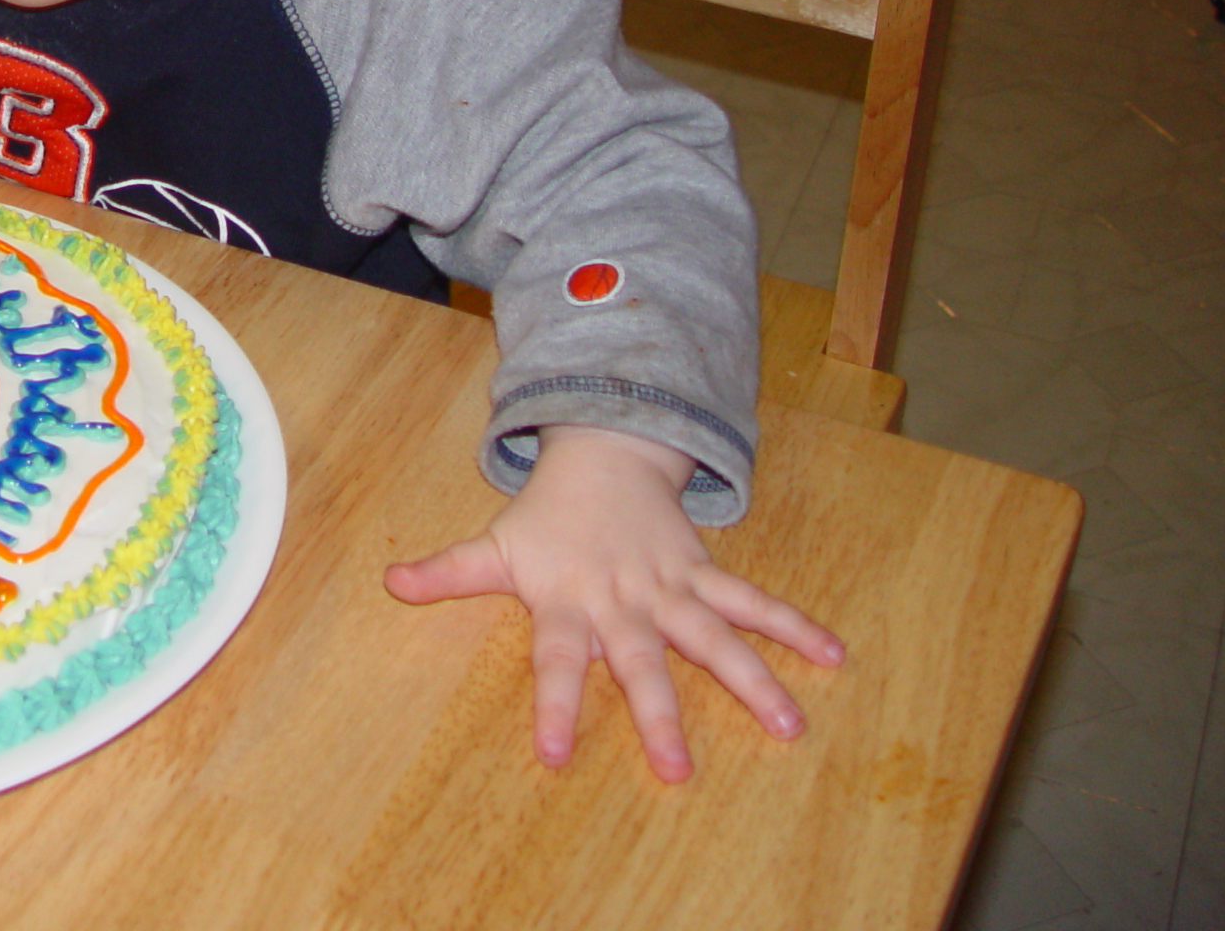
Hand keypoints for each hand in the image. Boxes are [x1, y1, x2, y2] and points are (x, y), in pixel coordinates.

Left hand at [384, 424, 842, 780]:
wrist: (602, 453)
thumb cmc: (547, 519)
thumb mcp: (494, 545)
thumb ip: (448, 572)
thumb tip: (389, 582)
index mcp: (569, 604)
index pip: (555, 662)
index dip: (552, 706)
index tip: (554, 755)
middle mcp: (623, 602)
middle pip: (641, 663)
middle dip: (659, 715)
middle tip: (678, 771)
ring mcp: (670, 589)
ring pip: (713, 637)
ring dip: (752, 679)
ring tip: (791, 725)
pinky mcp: (705, 575)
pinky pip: (753, 603)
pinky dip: (794, 626)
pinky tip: (835, 655)